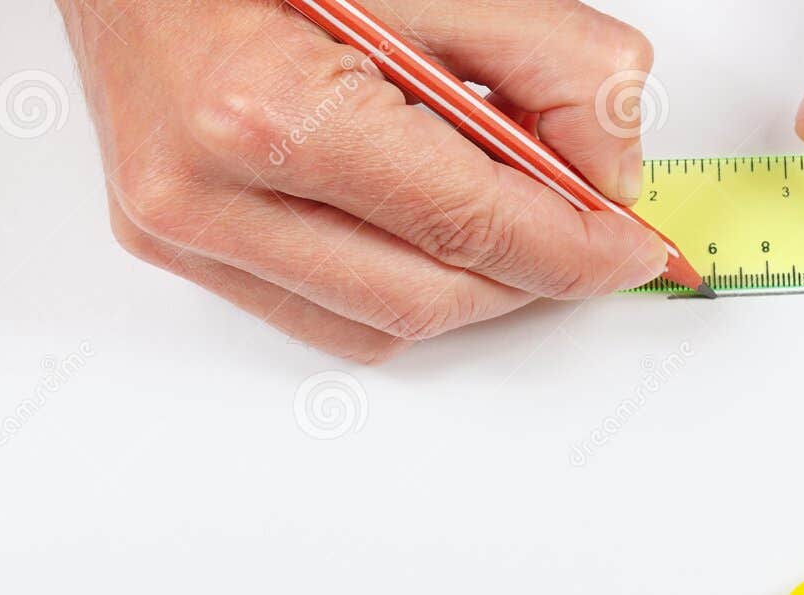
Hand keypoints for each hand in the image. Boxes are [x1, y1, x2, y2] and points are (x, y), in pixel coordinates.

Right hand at [57, 0, 668, 360]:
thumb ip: (552, 62)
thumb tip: (612, 172)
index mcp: (267, 111)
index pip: (467, 228)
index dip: (575, 250)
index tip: (632, 247)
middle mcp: (206, 191)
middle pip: (433, 296)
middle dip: (531, 270)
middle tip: (583, 223)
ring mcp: (181, 227)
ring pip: (387, 323)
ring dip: (471, 282)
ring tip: (497, 202)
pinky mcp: (171, 242)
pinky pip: (329, 316)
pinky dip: (403, 285)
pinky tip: (421, 220)